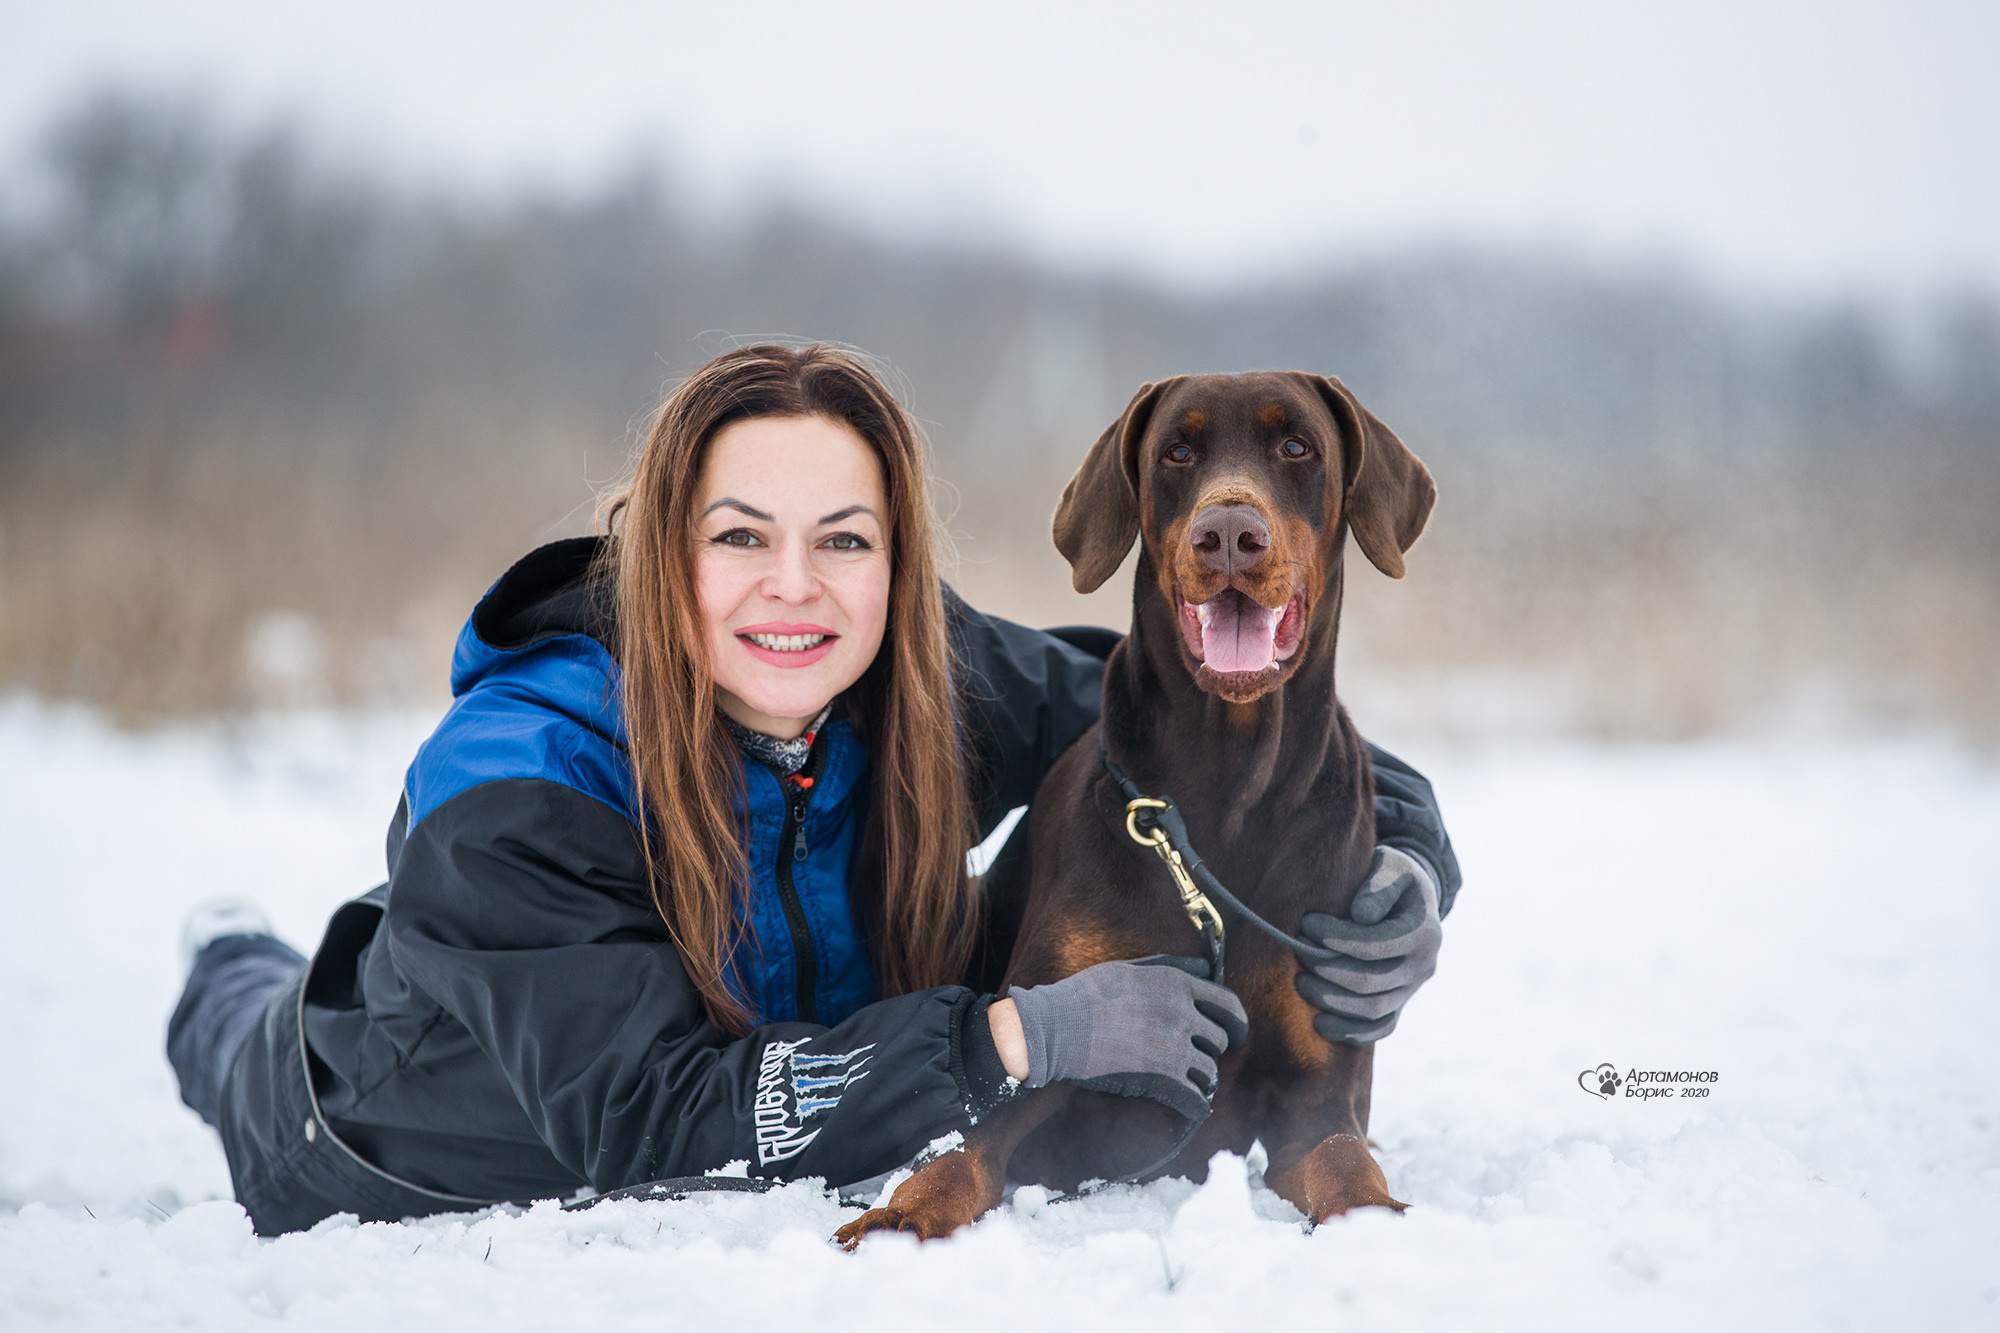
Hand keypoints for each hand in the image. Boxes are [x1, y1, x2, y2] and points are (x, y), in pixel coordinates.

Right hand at [1006, 956, 1248, 1118]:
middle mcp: (1181, 1013)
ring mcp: (1173, 1046)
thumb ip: (1170, 965)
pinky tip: (1188, 1104)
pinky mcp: (1162, 1077)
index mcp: (1175, 984)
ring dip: (1200, 1077)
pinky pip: (1196, 1097)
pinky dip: (1194, 1103)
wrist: (1055, 1029)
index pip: (1227, 1003)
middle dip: (1210, 1049)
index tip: (1235, 1032)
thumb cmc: (1086, 995)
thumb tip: (1204, 966)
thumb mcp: (1129, 968)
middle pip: (1220, 1039)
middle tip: (1196, 1056)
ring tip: (1187, 1079)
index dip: (1236, 1021)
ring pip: (1210, 1070)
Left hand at [1294, 846, 1441, 1044]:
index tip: (1307, 924)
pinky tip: (1319, 1023)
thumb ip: (1378, 886)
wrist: (1408, 898)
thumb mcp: (1390, 867)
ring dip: (1330, 1000)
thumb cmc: (1392, 877)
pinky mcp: (1399, 1004)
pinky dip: (1349, 1031)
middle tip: (1297, 950)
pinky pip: (1378, 1028)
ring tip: (1300, 981)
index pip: (1375, 944)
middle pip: (1370, 981)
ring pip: (1371, 1010)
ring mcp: (1412, 990)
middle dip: (1326, 968)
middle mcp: (1423, 966)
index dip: (1337, 938)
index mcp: (1424, 931)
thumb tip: (1361, 916)